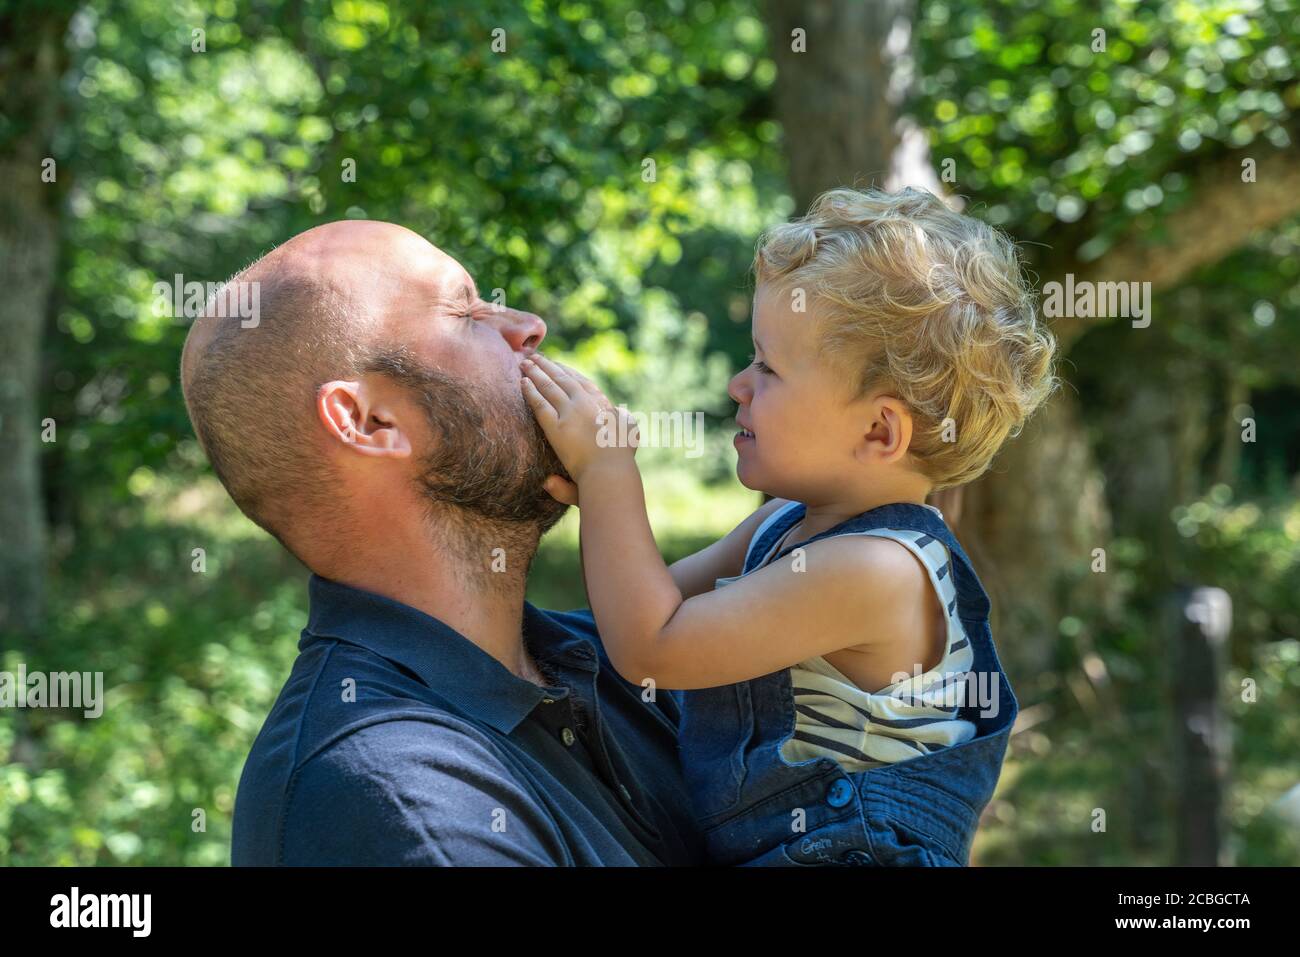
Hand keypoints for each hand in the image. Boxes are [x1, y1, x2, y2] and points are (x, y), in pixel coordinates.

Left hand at [521, 353, 638, 484]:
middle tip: (536, 357)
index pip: (582, 382)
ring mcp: (569, 412)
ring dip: (535, 372)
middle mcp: (585, 402)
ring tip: (524, 363)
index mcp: (602, 403)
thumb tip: (622, 412)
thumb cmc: (622, 457)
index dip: (568, 372)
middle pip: (562, 378)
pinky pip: (539, 403)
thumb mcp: (630, 433)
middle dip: (548, 366)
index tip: (558, 365)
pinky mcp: (555, 426)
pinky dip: (530, 391)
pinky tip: (522, 382)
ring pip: (548, 386)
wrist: (610, 470)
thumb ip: (625, 420)